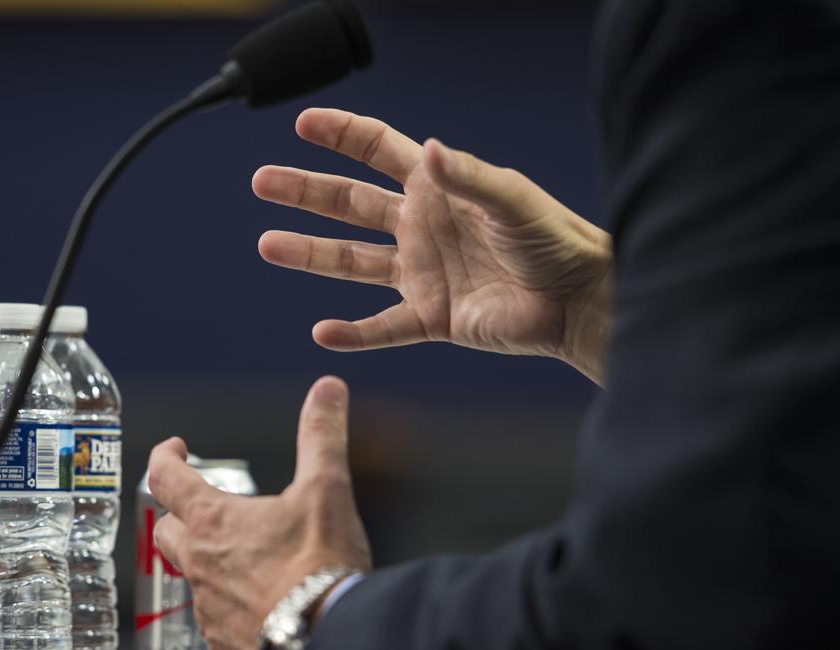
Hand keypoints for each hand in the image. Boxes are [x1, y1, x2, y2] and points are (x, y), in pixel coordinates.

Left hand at [148, 376, 370, 649]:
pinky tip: (260, 606)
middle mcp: (200, 564)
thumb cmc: (320, 568)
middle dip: (178, 513)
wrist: (328, 640)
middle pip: (167, 530)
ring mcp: (207, 609)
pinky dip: (230, 608)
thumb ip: (322, 435)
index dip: (165, 456)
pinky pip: (215, 621)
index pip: (166, 478)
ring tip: (245, 559)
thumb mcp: (326, 489)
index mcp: (214, 521)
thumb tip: (327, 390)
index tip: (174, 449)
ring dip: (210, 563)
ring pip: (193, 578)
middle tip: (200, 505)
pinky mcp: (223, 646)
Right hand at [253, 108, 612, 384]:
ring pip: (352, 262)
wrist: (576, 301)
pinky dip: (353, 334)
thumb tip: (429, 150)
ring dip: (310, 254)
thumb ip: (466, 176)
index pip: (379, 151)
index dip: (342, 135)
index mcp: (437, 188)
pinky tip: (323, 332)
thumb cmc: (554, 240)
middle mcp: (421, 227)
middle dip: (306, 192)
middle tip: (263, 181)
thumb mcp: (511, 199)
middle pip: (350, 204)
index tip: (304, 123)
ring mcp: (421, 272)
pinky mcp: (431, 317)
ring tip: (267, 245)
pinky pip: (382, 327)